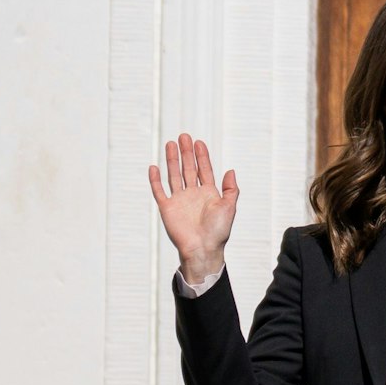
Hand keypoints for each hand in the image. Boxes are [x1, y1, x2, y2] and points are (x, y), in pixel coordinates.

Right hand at [148, 133, 238, 283]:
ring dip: (172, 160)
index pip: (204, 169)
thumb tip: (230, 170)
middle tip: (183, 136)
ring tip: (170, 144)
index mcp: (209, 193)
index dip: (201, 156)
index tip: (198, 141)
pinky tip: (154, 167)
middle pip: (188, 168)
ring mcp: (179, 200)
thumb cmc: (219, 231)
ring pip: (174, 175)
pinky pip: (159, 191)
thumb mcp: (229, 207)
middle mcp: (193, 194)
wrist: (203, 248)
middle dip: (186, 152)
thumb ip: (230, 189)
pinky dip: (156, 180)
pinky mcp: (167, 208)